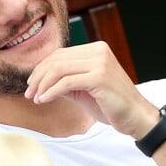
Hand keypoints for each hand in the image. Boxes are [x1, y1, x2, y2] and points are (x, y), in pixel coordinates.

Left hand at [24, 41, 153, 135]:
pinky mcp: (99, 77)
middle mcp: (99, 51)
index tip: (31, 85)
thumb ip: (66, 79)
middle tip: (29, 93)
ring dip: (42, 85)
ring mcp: (100, 63)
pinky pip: (66, 82)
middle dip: (38, 77)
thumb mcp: (84, 88)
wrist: (135, 116)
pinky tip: (44, 100)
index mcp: (97, 49)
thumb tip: (40, 79)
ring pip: (59, 69)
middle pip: (57, 59)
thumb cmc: (111, 104)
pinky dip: (51, 92)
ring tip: (36, 99)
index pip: (60, 54)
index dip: (41, 69)